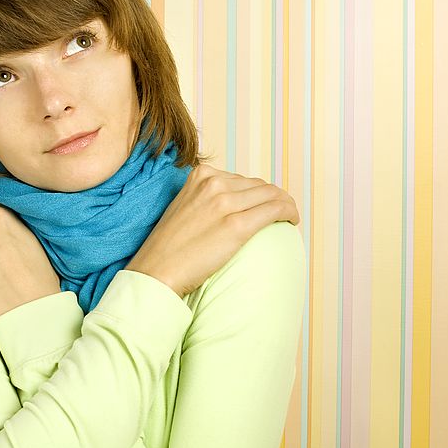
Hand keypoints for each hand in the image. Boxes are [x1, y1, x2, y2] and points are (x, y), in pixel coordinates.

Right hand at [126, 164, 299, 297]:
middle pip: (258, 184)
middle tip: (280, 213)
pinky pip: (275, 209)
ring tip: (287, 217)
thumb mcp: (183, 208)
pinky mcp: (237, 224)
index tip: (261, 205)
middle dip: (272, 197)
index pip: (241, 178)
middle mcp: (213, 183)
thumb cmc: (169, 248)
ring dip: (284, 204)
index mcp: (199, 176)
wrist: (156, 271)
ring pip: (271, 194)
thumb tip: (233, 202)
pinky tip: (291, 221)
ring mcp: (225, 202)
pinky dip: (289, 212)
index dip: (255, 193)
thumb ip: (204, 198)